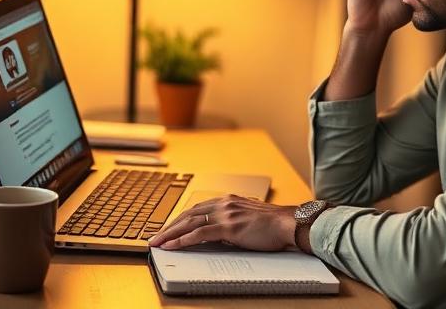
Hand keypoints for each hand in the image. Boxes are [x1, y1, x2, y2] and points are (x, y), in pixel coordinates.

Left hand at [148, 195, 296, 251]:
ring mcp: (226, 214)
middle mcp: (224, 203)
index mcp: (229, 200)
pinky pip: (199, 233)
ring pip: (189, 222)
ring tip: (157, 242)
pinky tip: (172, 245)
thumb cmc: (274, 224)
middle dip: (170, 225)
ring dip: (170, 233)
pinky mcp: (229, 227)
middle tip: (156, 236)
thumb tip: (220, 232)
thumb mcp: (249, 217)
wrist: (289, 223)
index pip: (198, 208)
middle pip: (189, 213)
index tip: (169, 227)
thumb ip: (233, 220)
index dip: (181, 218)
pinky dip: (182, 240)